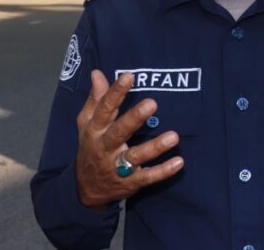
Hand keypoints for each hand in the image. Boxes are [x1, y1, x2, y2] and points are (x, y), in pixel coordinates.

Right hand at [75, 70, 183, 209]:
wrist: (85, 189)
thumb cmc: (90, 147)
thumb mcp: (86, 124)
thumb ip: (95, 99)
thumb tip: (97, 73)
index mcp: (95, 130)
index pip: (104, 109)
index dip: (116, 92)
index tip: (129, 76)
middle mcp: (104, 148)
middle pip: (119, 132)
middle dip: (134, 118)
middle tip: (152, 103)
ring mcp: (117, 167)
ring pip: (136, 156)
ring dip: (155, 147)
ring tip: (174, 136)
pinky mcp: (130, 182)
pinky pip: (147, 177)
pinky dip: (162, 171)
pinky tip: (178, 162)